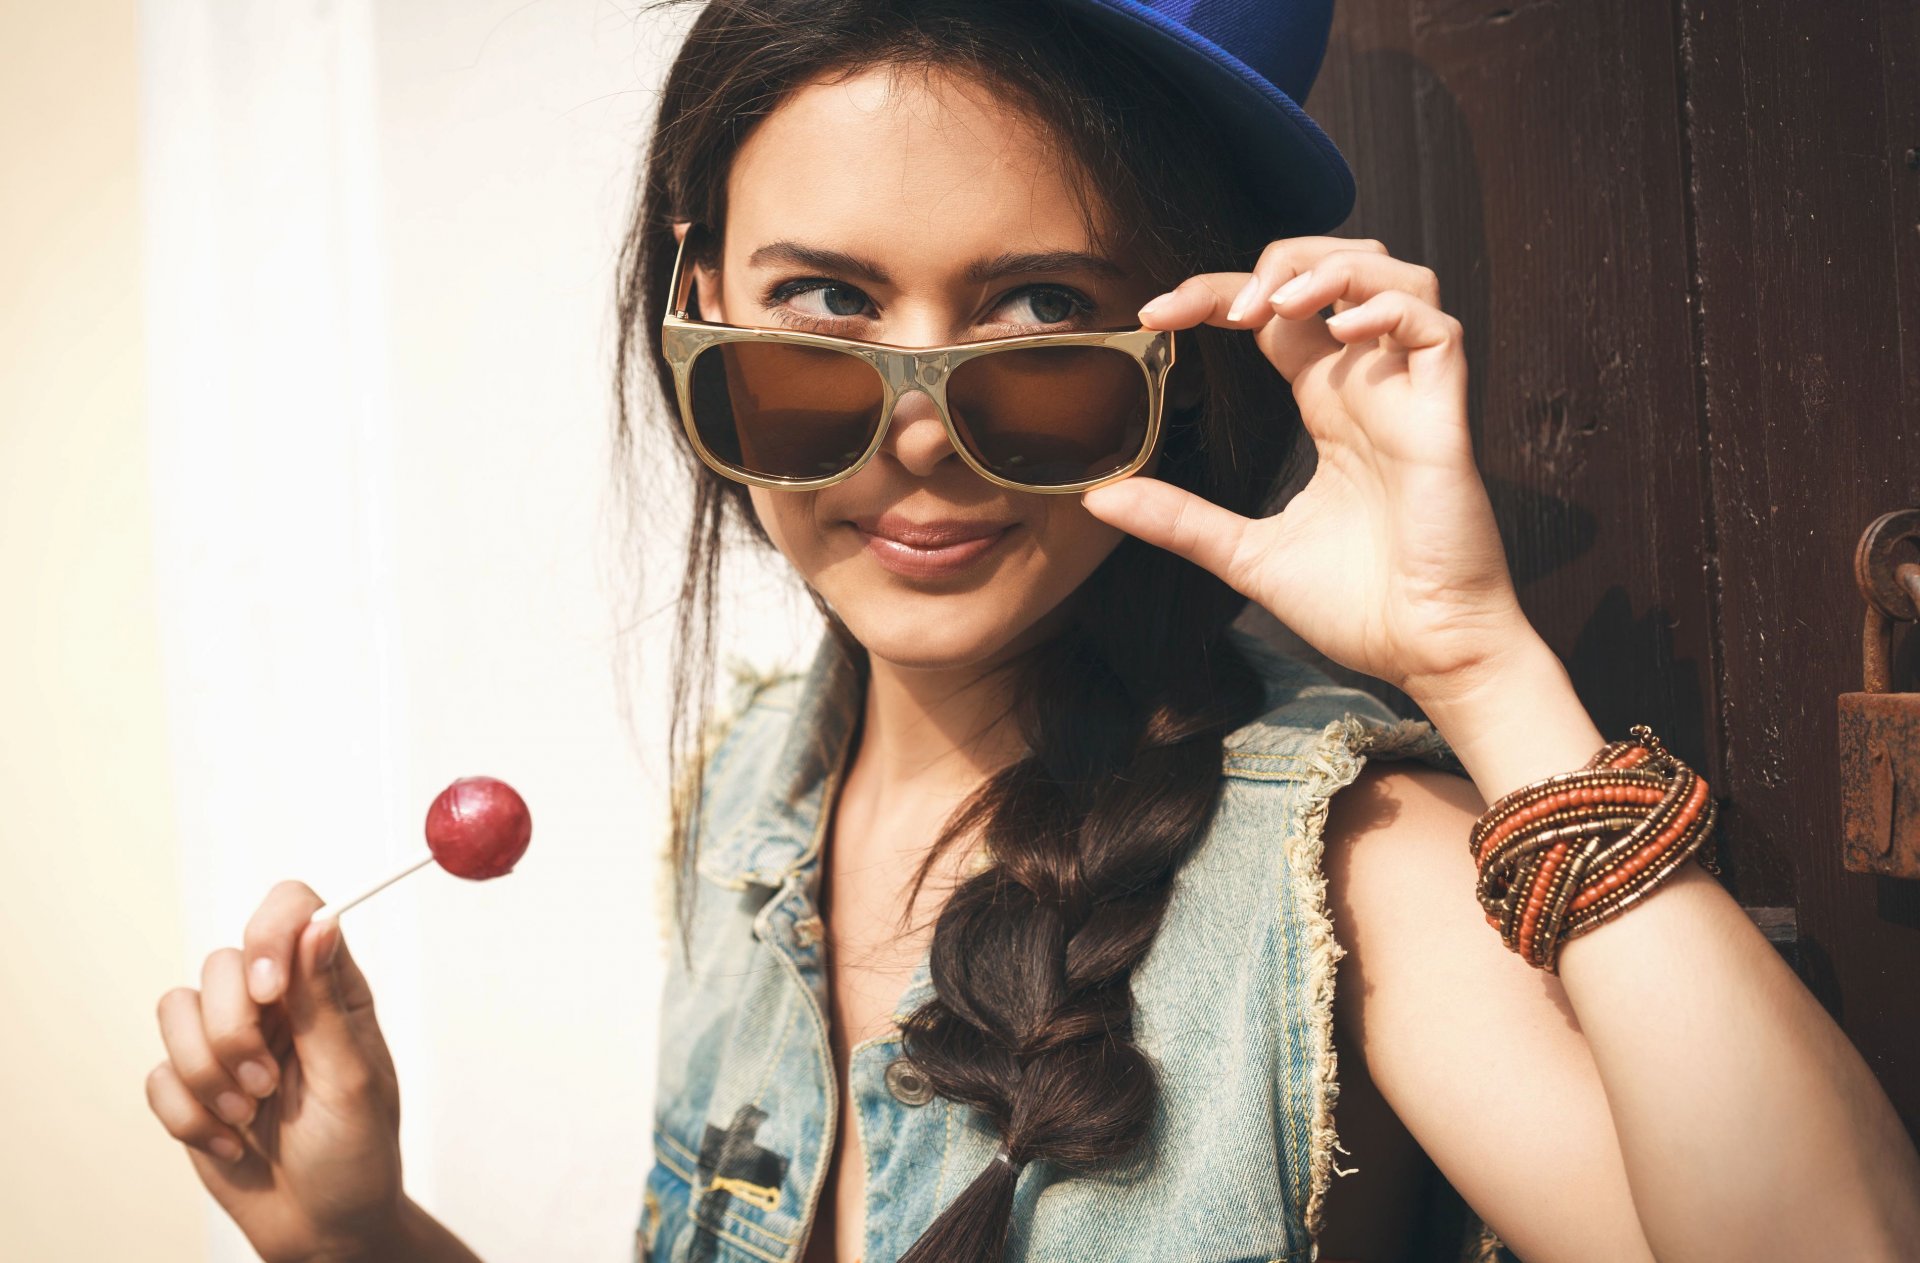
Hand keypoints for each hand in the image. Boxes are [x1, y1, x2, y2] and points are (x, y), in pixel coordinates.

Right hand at [146, 882, 405, 1262]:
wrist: (324, 1227)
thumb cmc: (356, 1154)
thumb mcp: (353, 1080)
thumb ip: (326, 1003)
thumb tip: (319, 924)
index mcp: (329, 989)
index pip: (292, 910)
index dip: (269, 934)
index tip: (270, 990)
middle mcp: (278, 1005)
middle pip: (220, 963)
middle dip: (233, 1030)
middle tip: (268, 1083)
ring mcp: (230, 1042)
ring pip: (176, 1010)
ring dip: (208, 1073)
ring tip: (250, 1113)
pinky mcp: (191, 1085)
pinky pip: (157, 1074)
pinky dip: (189, 1115)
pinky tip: (230, 1142)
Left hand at [1083, 236, 1534, 703]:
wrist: (1426, 653)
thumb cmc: (1358, 605)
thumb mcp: (1244, 554)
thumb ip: (1179, 518)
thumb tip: (1099, 497)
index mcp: (1328, 405)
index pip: (1274, 312)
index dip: (1218, 294)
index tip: (1154, 316)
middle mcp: (1370, 386)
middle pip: (1338, 269)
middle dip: (1278, 262)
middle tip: (1224, 308)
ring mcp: (1411, 396)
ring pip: (1396, 277)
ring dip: (1331, 269)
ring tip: (1276, 305)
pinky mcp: (1445, 418)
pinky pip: (1436, 329)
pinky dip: (1388, 310)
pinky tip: (1340, 332)